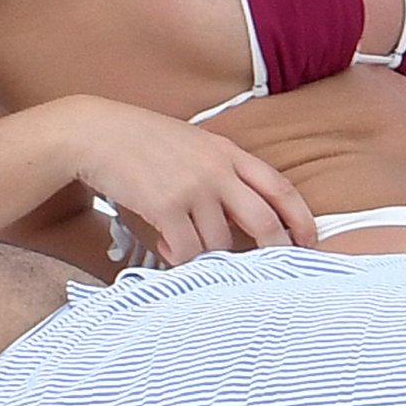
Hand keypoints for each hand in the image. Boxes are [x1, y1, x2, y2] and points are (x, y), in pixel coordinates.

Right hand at [69, 99, 317, 264]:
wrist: (96, 133)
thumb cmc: (142, 141)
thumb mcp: (192, 145)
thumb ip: (220, 174)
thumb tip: (238, 223)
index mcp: (228, 152)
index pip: (280, 187)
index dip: (300, 218)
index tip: (309, 242)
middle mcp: (217, 169)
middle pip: (264, 220)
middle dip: (276, 251)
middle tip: (275, 272)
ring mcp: (193, 187)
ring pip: (221, 243)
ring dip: (210, 258)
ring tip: (190, 253)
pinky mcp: (166, 206)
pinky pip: (188, 250)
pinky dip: (181, 259)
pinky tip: (167, 250)